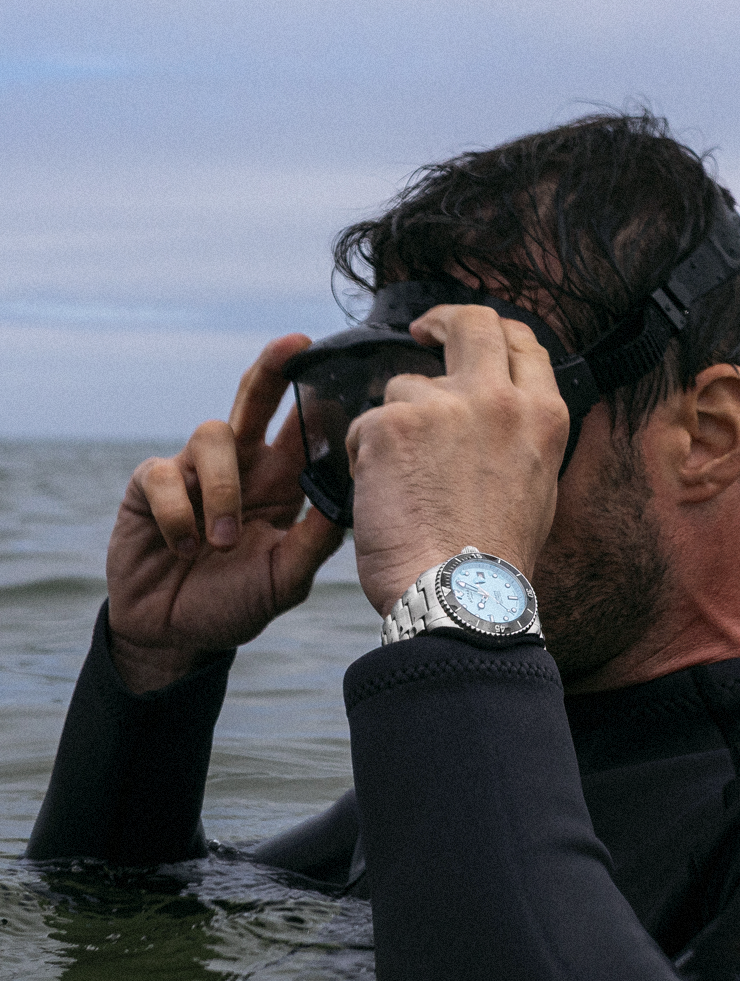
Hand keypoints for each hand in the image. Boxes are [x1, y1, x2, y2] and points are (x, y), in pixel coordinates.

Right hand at [106, 335, 344, 691]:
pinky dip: (178, 513)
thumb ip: (315, 542)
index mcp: (282, 482)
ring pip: (212, 436)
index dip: (318, 396)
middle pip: (256, 399)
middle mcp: (242, 466)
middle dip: (272, 369)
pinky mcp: (151, 486)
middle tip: (294, 345)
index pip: (303, 427)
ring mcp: (194, 471)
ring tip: (223, 543)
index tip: (339, 367)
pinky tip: (185, 548)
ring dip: (221, 491)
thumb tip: (347, 501)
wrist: (177, 635)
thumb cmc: (238, 601)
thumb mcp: (286, 579)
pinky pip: (163, 474)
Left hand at [347, 305, 568, 615]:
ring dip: (396, 428)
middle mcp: (498, 399)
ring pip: (403, 389)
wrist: (460, 599)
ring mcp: (443, 406)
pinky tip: (384, 501)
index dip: (492, 331)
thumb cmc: (494, 560)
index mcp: (541, 415)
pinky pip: (366, 427)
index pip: (522, 342)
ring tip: (405, 488)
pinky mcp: (391, 425)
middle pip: (471, 323)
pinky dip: (367, 459)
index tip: (465, 335)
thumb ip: (517, 435)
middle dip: (442, 320)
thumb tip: (494, 415)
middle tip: (421, 331)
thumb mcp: (536, 485)